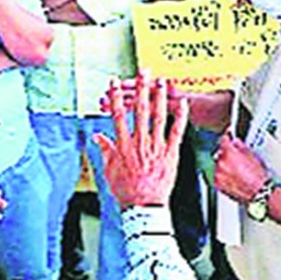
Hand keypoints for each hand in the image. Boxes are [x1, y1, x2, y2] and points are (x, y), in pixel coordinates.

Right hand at [94, 73, 188, 208]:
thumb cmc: (126, 191)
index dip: (116, 96)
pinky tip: (183, 104)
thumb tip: (98, 137)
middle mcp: (139, 142)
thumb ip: (105, 150)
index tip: (114, 82)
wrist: (143, 207)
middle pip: (140, 110)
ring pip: (158, 117)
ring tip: (161, 81)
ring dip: (160, 97)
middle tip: (142, 72)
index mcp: (123, 145)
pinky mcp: (170, 154)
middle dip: (141, 88)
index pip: (118, 115)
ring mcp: (156, 147)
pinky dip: (180, 117)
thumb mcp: (109, 170)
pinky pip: (176, 132)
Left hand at [214, 135, 267, 203]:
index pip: (224, 141)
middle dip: (227, 153)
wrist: (259, 192)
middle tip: (236, 157)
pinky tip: (234, 177)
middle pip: (220, 153)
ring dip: (225, 164)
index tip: (228, 136)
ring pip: (218, 165)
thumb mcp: (252, 156)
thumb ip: (240, 146)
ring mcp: (218, 175)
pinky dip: (223, 174)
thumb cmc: (258, 177)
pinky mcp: (218, 184)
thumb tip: (236, 143)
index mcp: (229, 154)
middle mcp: (221, 164)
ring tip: (237, 169)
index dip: (227, 137)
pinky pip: (218, 175)